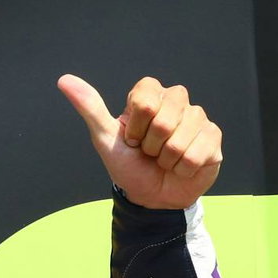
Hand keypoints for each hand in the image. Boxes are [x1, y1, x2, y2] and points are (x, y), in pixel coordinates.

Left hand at [57, 75, 221, 210]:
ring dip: (167, 160)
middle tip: (149, 152)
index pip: (145, 101)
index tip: (132, 139)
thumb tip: (64, 80)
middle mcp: (176, 100)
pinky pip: (198, 153)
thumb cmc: (128, 166)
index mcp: (149, 95)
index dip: (135, 128)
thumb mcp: (105, 138)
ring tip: (164, 160)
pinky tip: (182, 166)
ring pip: (180, 139)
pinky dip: (183, 168)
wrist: (151, 198)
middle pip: (163, 120)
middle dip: (151, 146)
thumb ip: (90, 107)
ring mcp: (197, 118)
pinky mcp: (213, 137)